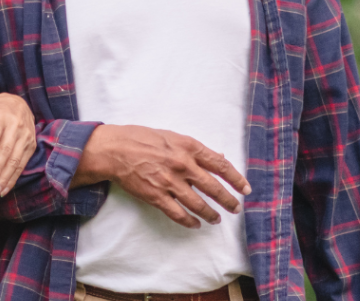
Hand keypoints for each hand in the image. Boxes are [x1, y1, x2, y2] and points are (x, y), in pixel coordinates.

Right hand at [75, 124, 250, 228]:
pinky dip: (188, 221)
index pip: (220, 164)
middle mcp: (182, 165)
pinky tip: (195, 224)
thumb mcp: (172, 136)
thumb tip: (217, 156)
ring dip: (210, 214)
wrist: (114, 150)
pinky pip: (177, 213)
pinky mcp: (156, 196)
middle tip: (236, 208)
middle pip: (213, 187)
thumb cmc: (141, 138)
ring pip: (198, 204)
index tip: (245, 188)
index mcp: (188, 147)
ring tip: (216, 219)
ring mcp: (169, 182)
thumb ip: (195, 149)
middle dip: (228, 200)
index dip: (236, 178)